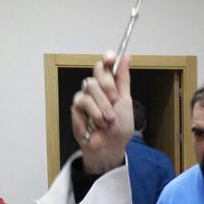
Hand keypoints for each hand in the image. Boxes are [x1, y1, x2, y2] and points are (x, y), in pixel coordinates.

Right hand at [71, 52, 133, 173]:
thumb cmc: (119, 127)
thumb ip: (123, 80)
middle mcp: (96, 87)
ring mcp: (85, 96)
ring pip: (90, 87)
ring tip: (107, 120)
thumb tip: (127, 57)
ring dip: (102, 105)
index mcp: (110, 84)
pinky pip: (82, 101)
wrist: (110, 146)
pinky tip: (96, 124)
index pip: (105, 64)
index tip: (111, 58)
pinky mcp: (76, 108)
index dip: (107, 58)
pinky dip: (93, 113)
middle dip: (108, 87)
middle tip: (114, 102)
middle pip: (97, 71)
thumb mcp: (126, 102)